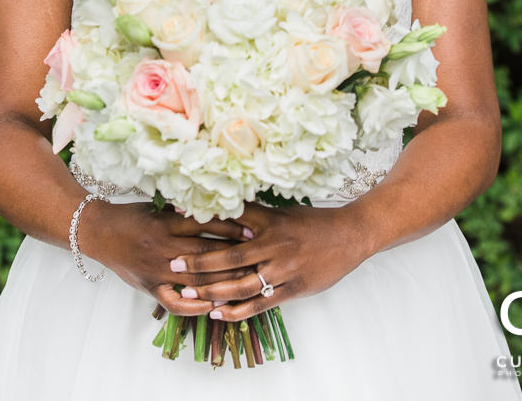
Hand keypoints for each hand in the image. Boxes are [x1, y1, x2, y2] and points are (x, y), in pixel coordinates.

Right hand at [84, 201, 255, 314]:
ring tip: (245, 285)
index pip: (206, 227)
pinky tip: (212, 307)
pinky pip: (174, 303)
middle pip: (206, 255)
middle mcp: (164, 248)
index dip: (231, 229)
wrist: (99, 232)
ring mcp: (157, 271)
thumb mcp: (158, 207)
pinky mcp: (149, 288)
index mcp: (167, 224)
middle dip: (234, 258)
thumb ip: (183, 211)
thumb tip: (215, 204)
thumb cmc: (132, 216)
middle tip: (259, 260)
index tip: (254, 231)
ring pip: (195, 281)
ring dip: (221, 284)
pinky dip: (194, 308)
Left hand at [163, 202, 369, 320]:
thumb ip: (253, 213)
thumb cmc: (312, 222)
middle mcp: (272, 245)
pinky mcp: (292, 289)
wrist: (348, 236)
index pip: (229, 222)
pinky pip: (259, 303)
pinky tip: (217, 313)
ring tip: (188, 293)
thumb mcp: (281, 211)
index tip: (177, 223)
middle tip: (173, 265)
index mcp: (268, 222)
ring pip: (241, 283)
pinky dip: (236, 310)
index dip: (203, 223)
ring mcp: (282, 269)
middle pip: (229, 256)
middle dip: (199, 262)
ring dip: (212, 290)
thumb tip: (223, 207)